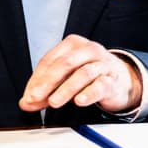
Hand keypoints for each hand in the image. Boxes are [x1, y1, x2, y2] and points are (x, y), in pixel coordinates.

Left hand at [20, 35, 141, 113]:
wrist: (120, 78)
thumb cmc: (89, 73)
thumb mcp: (66, 76)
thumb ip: (46, 89)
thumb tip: (27, 102)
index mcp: (72, 44)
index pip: (50, 60)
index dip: (37, 79)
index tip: (29, 95)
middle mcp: (88, 50)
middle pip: (65, 64)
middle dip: (47, 83)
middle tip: (36, 97)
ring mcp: (102, 64)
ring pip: (82, 74)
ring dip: (65, 90)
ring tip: (54, 102)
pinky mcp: (112, 79)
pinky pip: (100, 85)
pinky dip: (89, 93)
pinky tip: (80, 101)